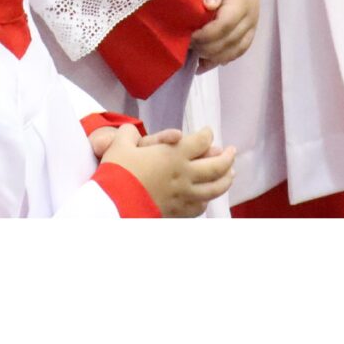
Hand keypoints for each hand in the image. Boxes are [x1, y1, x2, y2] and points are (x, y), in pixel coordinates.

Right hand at [98, 124, 235, 218]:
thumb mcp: (120, 144)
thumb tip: (129, 131)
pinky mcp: (177, 212)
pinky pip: (199, 207)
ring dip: (225, 180)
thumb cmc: (117, 172)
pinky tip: (206, 198)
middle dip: (227, 157)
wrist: (112, 205)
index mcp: (174, 155)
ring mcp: (184, 196)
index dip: (207, 134)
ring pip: (214, 189)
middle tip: (231, 152)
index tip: (207, 132)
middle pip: (217, 166)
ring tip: (230, 174)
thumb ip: (129, 133)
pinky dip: (206, 200)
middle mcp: (185, 175)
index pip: (202, 141)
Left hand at [191, 0, 258, 69]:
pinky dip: (224, 58)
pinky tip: (207, 63)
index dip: (206, 36)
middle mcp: (250, 16)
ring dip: (215, 57)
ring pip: (236, 50)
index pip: (224, 26)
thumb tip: (209, 5)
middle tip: (187, 47)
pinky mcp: (249, 28)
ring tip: (195, 57)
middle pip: (229, 42)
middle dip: (207, 48)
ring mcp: (252, 24)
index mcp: (241, 1)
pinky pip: (240, 49)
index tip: (189, 37)